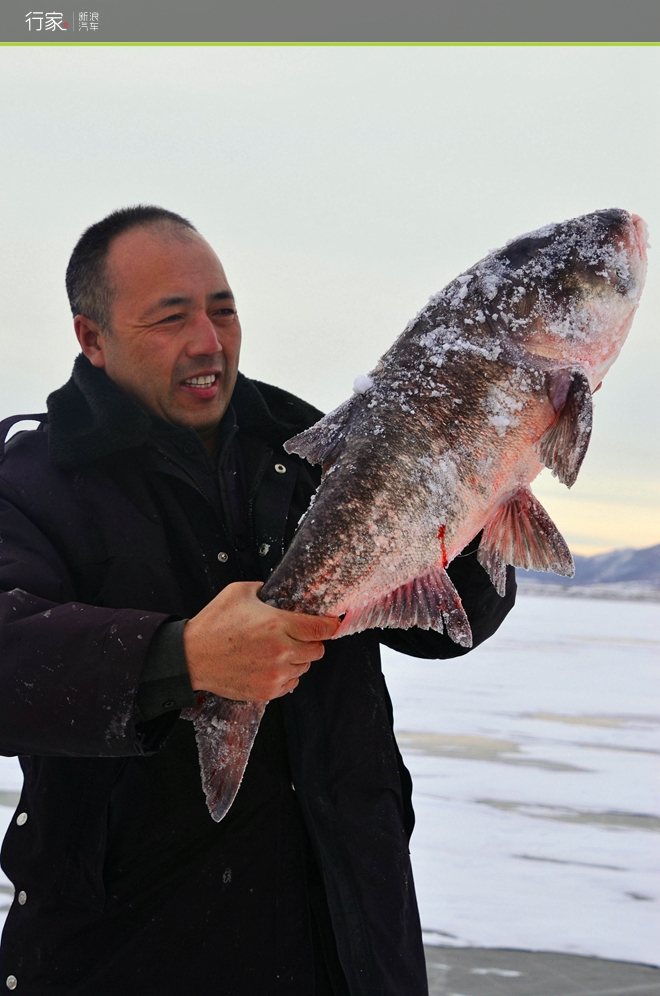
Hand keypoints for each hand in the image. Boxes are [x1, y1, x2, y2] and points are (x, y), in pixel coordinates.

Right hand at [183, 581, 339, 701]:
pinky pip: (292, 683)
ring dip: (298, 659)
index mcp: (276, 624)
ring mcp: (275, 673)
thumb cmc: (213, 624)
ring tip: (278, 651)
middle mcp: (280, 650)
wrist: (191, 657)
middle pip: (318, 650)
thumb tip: (279, 591)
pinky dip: (287, 675)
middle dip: (311, 641)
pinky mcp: (267, 691)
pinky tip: (270, 665)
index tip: (333, 624)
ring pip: (305, 667)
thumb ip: (265, 589)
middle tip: (296, 636)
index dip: (330, 625)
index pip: (321, 628)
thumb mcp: (239, 592)